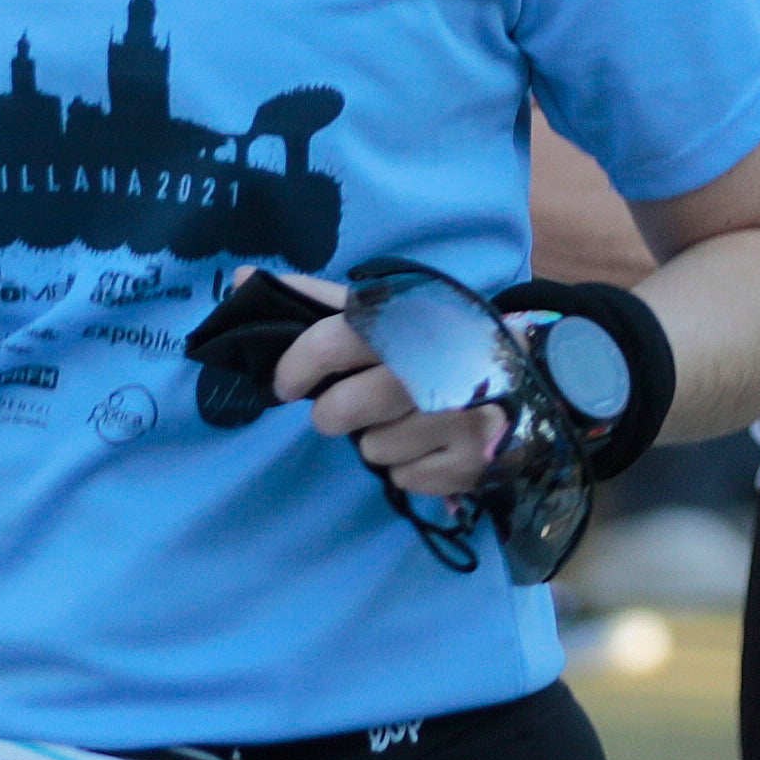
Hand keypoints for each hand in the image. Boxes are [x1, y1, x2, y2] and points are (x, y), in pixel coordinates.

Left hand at [266, 273, 513, 503]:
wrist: (520, 372)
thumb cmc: (431, 340)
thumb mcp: (382, 310)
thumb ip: (312, 298)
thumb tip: (239, 279)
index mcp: (409, 319)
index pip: (333, 339)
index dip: (296, 365)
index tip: (284, 386)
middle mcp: (437, 365)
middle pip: (343, 411)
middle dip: (334, 416)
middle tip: (350, 408)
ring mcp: (461, 417)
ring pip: (374, 451)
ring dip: (378, 443)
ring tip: (406, 420)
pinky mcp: (474, 461)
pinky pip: (406, 479)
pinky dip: (410, 467)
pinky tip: (432, 444)